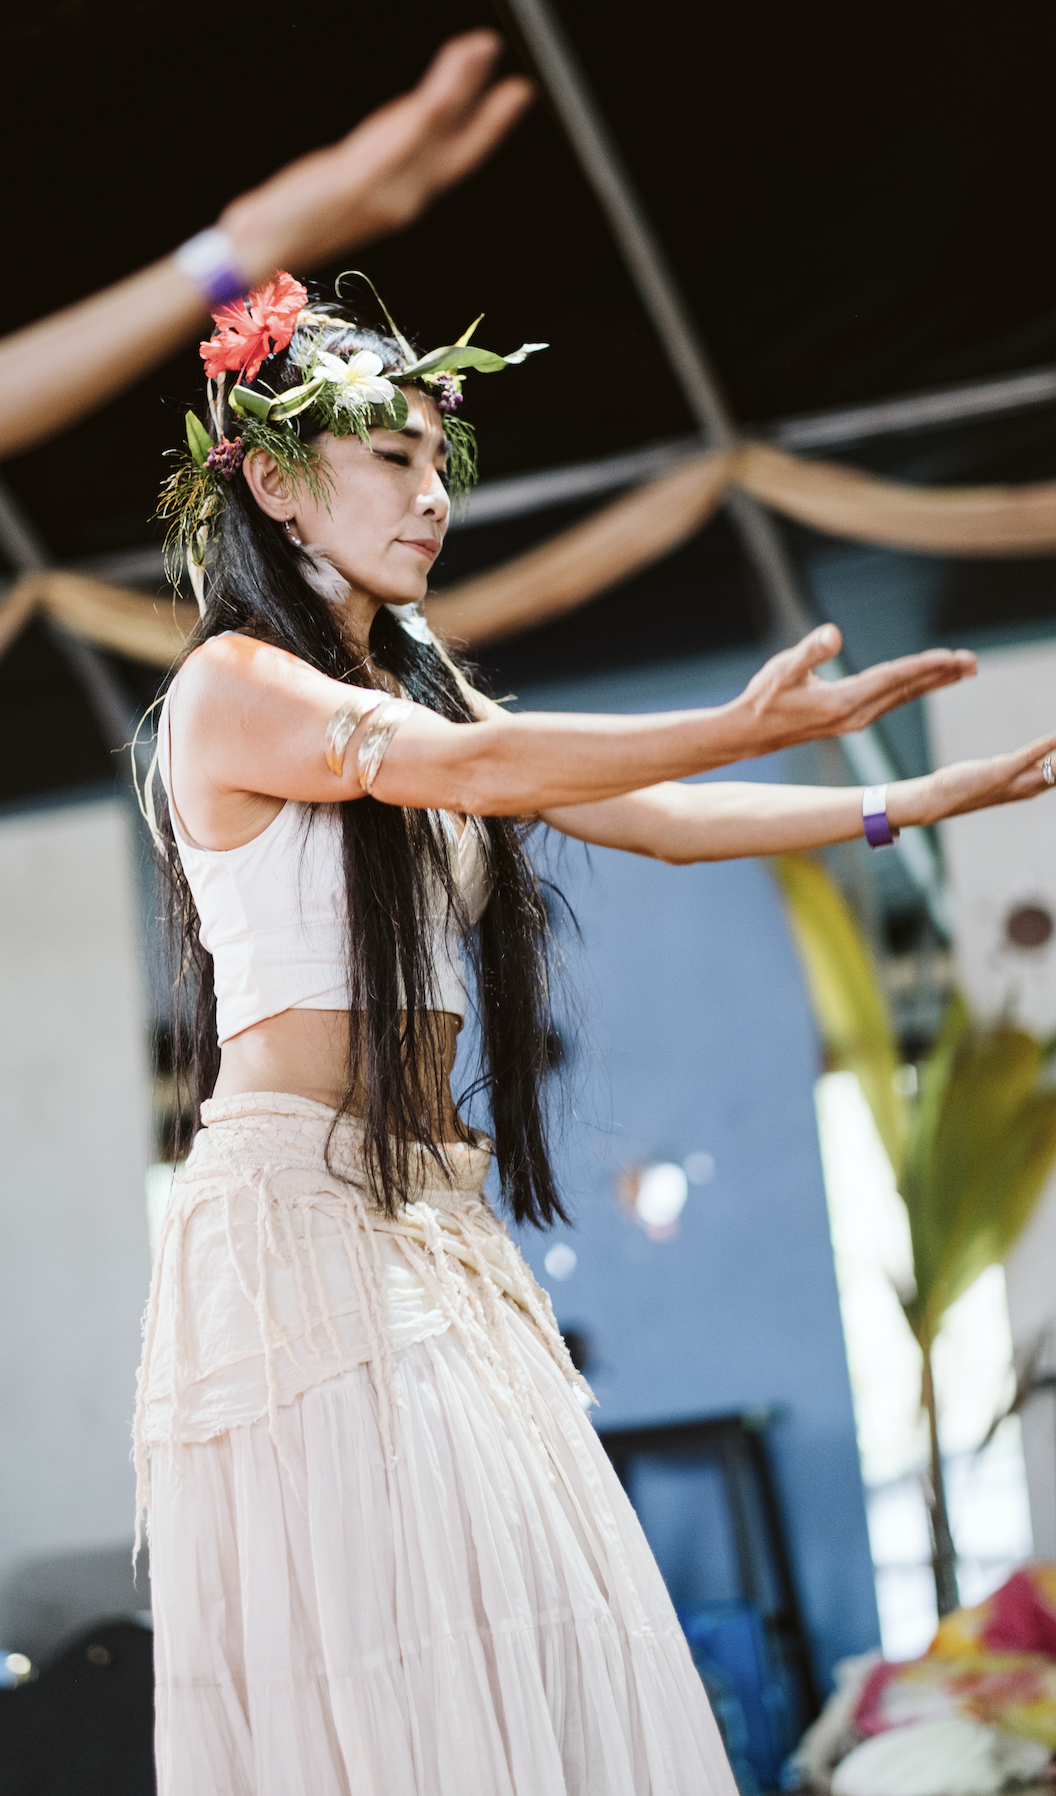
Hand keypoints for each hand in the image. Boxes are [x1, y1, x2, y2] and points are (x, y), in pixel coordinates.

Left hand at [221, 33, 533, 282]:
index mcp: (397, 202)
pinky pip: (414, 128)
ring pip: (438, 128)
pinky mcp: (370, 176)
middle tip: (518, 85)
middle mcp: (402, 199)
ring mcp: (389, 189)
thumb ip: (365, 171)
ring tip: (482, 50)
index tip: (506, 105)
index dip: (481, 136)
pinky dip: (440, 96)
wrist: (263, 249)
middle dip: (490, 116)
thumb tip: (375, 151)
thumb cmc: (291, 224)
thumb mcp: (336, 196)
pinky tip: (450, 74)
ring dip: (464, 85)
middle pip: (456, 149)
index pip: (449, 163)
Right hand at [731, 624, 976, 756]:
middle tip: (973, 662)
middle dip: (941, 674)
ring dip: (934, 683)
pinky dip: (914, 689)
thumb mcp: (782, 670)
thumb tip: (833, 633)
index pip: (893, 679)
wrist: (749, 734)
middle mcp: (855, 715)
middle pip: (907, 690)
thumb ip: (809, 651)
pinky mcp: (852, 720)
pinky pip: (892, 701)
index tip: (952, 657)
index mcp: (842, 702)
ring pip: (903, 697)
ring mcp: (856, 720)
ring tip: (962, 670)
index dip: (924, 666)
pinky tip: (927, 682)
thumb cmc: (763, 698)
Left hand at [894, 730, 1055, 826]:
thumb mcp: (1005, 777)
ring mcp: (1017, 781)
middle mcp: (1031, 788)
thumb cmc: (969, 786)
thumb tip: (1043, 761)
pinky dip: (1049, 744)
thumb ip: (1028, 769)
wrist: (939, 800)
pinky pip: (1032, 756)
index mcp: (1033, 788)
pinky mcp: (1001, 771)